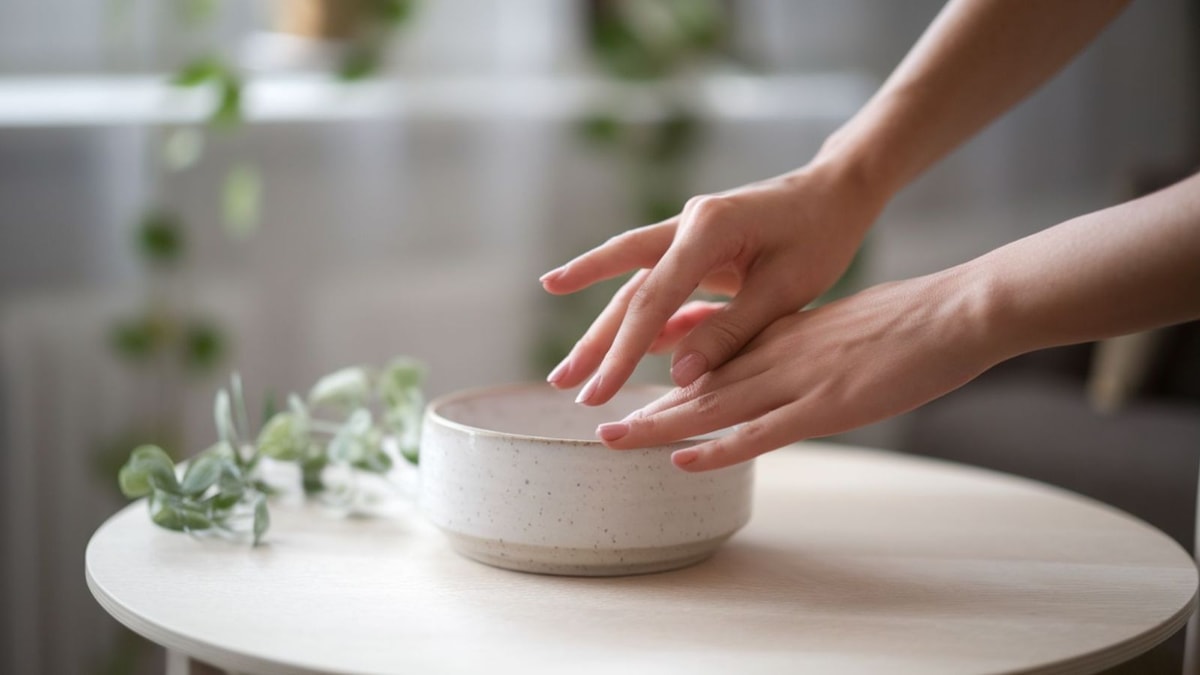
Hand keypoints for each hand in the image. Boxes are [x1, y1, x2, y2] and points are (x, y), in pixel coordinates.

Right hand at [541, 162, 884, 405]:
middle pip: (626, 289)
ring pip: (634, 288)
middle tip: (560, 383)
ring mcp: (684, 235)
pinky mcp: (693, 250)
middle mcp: (684, 225)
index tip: (600, 392)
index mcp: (706, 229)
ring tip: (572, 375)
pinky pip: (660, 289)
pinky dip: (645, 322)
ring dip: (605, 332)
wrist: (834, 192)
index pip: (653, 299)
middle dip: (593, 340)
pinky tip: (623, 354)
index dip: (623, 351)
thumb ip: (731, 331)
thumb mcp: (785, 289)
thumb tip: (679, 376)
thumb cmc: (819, 235)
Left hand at [594, 268, 1008, 470]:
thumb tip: (787, 356)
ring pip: (712, 406)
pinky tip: (681, 459)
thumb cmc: (909, 319)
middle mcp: (776, 352)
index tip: (634, 388)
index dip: (670, 374)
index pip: (712, 354)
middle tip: (598, 415)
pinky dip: (716, 448)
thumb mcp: (842, 325)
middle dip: (647, 403)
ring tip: (613, 438)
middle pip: (697, 382)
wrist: (955, 311)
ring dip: (660, 424)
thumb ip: (805, 343)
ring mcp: (796, 380)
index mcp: (782, 331)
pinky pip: (758, 433)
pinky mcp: (823, 407)